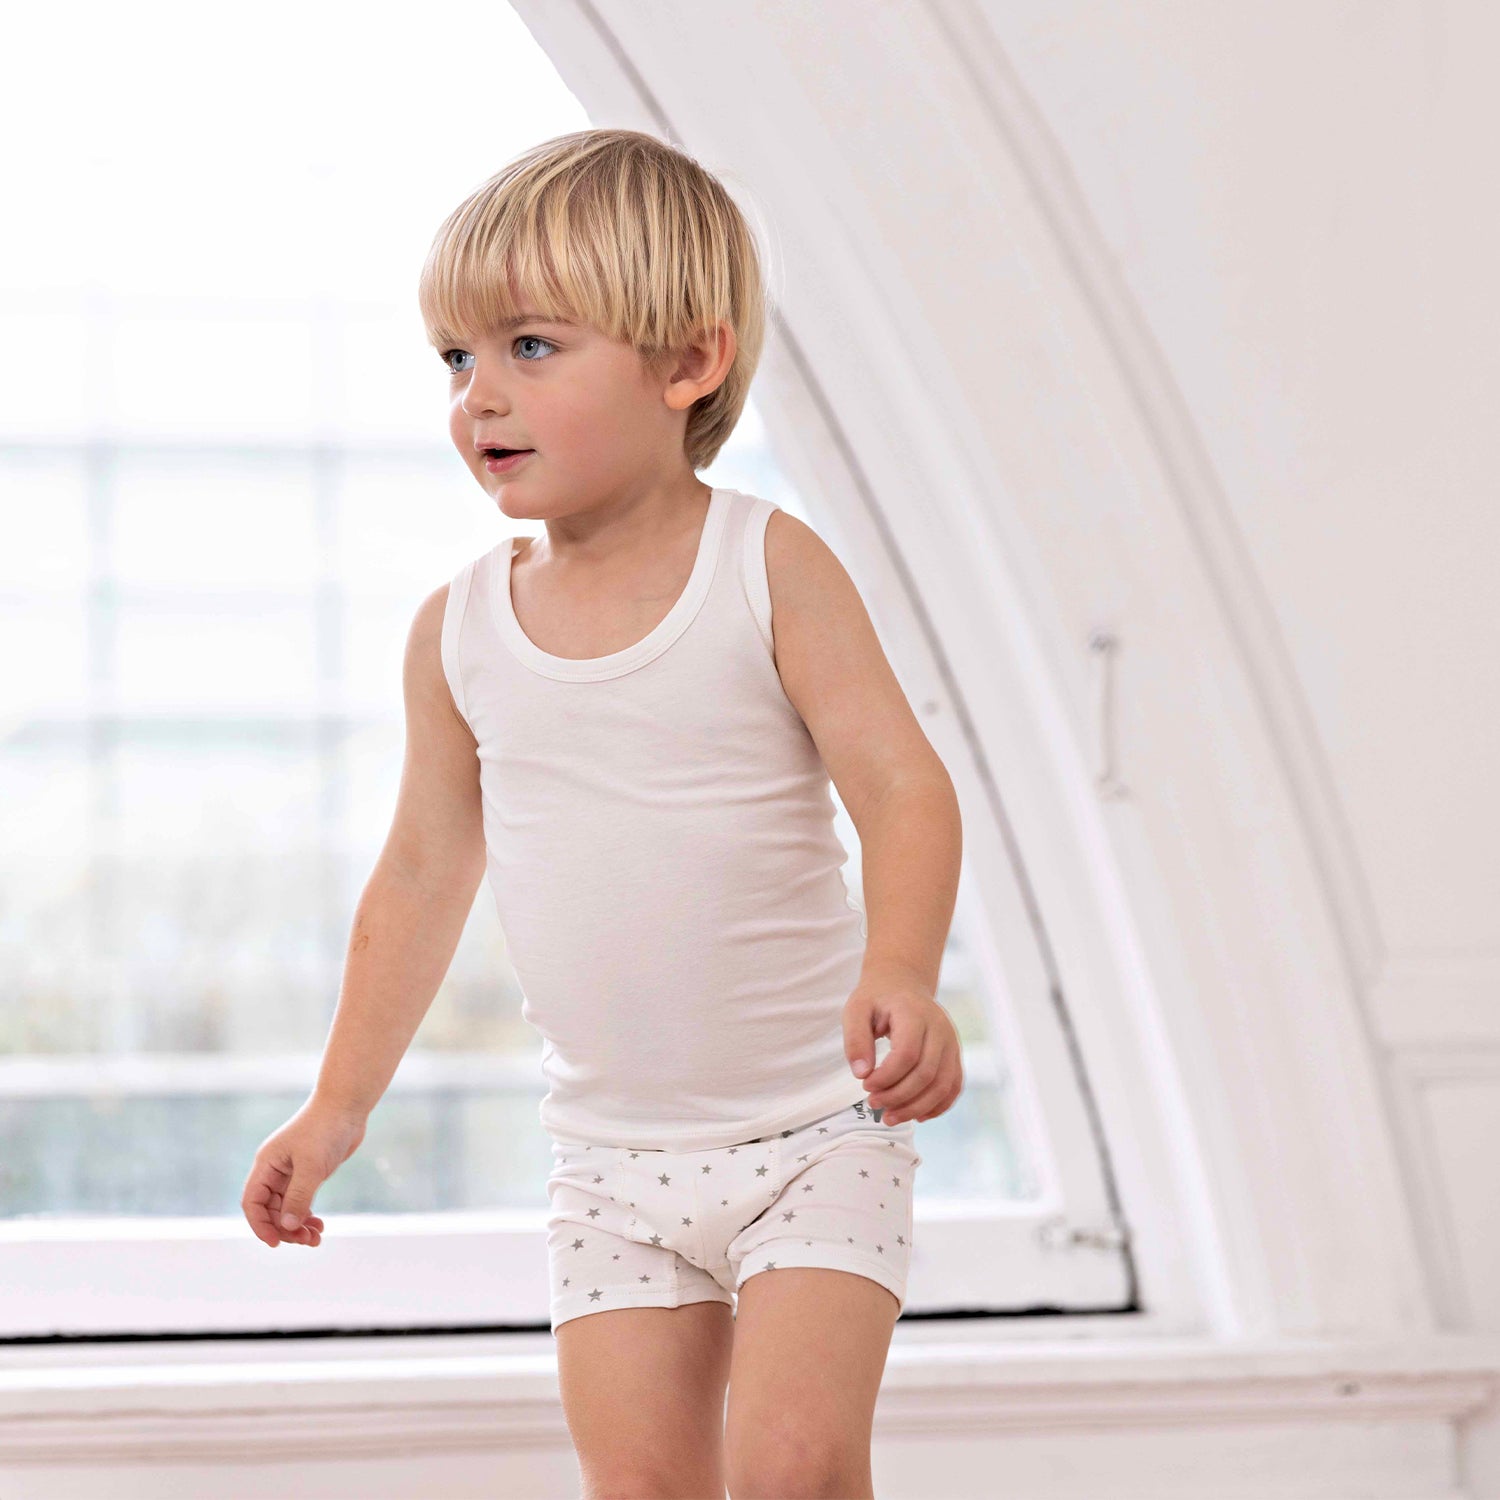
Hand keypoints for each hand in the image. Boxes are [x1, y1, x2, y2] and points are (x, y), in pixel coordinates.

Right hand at [241, 1096, 367, 1247]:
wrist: (347, 1106)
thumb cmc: (325, 1129)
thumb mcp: (311, 1166)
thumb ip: (298, 1197)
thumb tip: (287, 1226)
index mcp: (266, 1164)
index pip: (252, 1202)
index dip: (260, 1225)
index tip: (276, 1242)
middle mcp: (275, 1169)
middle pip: (270, 1209)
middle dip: (285, 1228)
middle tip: (307, 1240)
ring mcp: (292, 1172)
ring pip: (287, 1208)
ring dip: (298, 1225)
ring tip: (316, 1237)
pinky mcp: (309, 1172)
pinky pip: (301, 1201)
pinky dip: (308, 1215)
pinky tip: (319, 1226)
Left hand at [842, 971, 963, 1124]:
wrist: (904, 984)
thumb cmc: (877, 999)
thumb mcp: (856, 1010)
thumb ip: (855, 1039)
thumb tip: (861, 1074)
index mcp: (914, 1013)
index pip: (907, 1054)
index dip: (886, 1077)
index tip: (865, 1085)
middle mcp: (940, 1027)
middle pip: (926, 1073)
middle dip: (898, 1096)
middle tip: (873, 1104)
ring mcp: (952, 1042)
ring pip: (943, 1085)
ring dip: (917, 1107)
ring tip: (890, 1117)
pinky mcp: (955, 1055)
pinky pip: (953, 1087)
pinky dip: (937, 1106)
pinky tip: (916, 1115)